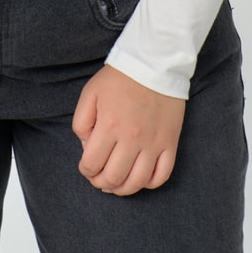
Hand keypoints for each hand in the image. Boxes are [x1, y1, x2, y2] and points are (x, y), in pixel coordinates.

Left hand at [72, 65, 185, 196]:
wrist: (155, 63)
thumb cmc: (119, 78)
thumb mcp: (90, 93)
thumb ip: (81, 123)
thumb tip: (87, 148)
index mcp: (109, 126)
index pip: (92, 164)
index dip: (86, 171)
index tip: (87, 167)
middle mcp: (132, 139)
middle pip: (113, 178)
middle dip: (101, 183)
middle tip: (99, 178)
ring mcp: (153, 143)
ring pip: (137, 182)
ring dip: (123, 189)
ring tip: (116, 184)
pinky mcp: (170, 143)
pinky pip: (162, 175)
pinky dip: (149, 184)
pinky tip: (140, 178)